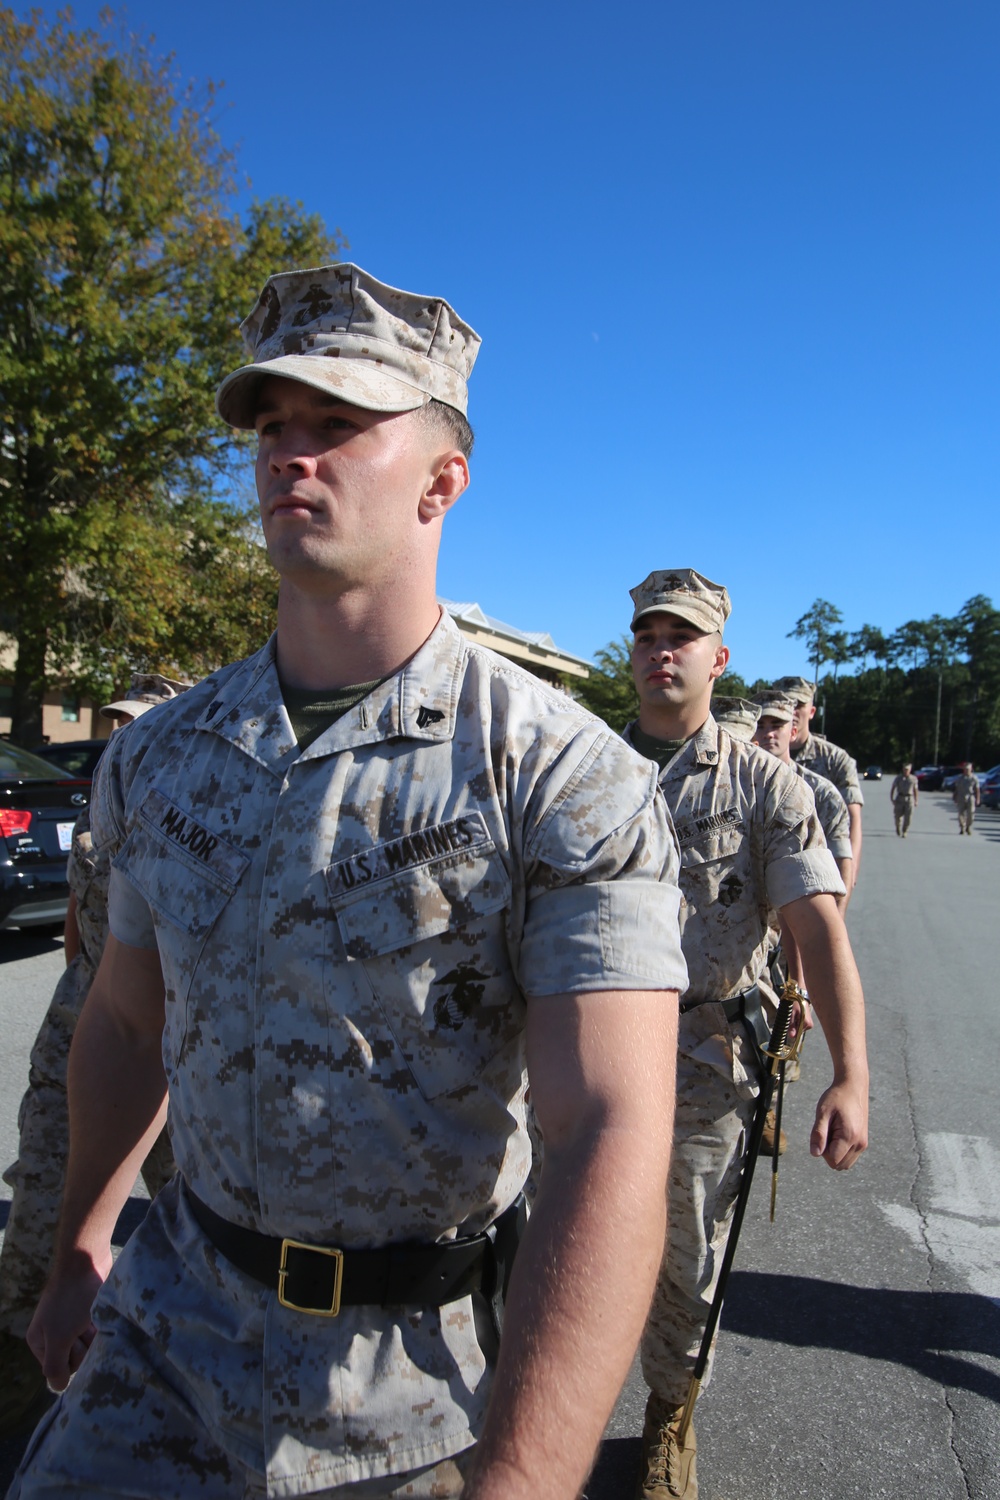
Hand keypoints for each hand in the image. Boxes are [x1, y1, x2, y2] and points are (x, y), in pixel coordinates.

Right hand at [26, 1253, 108, 1391]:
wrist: (86, 1260)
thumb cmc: (70, 1300)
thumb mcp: (58, 1338)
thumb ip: (55, 1367)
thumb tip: (58, 1388)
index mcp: (40, 1342)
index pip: (59, 1370)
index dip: (71, 1358)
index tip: (71, 1339)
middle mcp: (55, 1334)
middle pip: (77, 1358)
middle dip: (85, 1344)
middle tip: (83, 1324)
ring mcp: (73, 1322)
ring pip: (91, 1345)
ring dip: (96, 1333)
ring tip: (93, 1315)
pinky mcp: (89, 1313)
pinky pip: (99, 1330)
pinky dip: (102, 1324)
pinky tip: (101, 1312)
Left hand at [788, 998, 813, 1040]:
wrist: (801, 997)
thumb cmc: (795, 1004)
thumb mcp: (791, 1014)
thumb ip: (792, 1025)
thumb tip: (792, 1036)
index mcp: (806, 1023)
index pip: (797, 1034)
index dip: (791, 1030)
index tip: (788, 1024)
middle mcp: (810, 1025)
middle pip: (798, 1031)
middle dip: (793, 1026)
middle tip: (791, 1017)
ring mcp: (810, 1024)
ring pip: (799, 1029)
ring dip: (795, 1024)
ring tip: (794, 1015)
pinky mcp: (809, 1023)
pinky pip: (801, 1026)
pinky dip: (797, 1023)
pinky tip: (796, 1016)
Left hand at [810, 1081, 867, 1170]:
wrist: (853, 1086)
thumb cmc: (836, 1097)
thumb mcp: (822, 1112)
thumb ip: (818, 1134)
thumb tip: (815, 1154)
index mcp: (849, 1136)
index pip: (832, 1160)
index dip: (822, 1151)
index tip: (823, 1132)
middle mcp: (860, 1143)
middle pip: (839, 1165)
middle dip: (828, 1153)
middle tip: (828, 1131)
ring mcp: (863, 1144)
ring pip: (845, 1164)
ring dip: (835, 1152)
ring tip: (834, 1131)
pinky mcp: (863, 1142)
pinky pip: (850, 1157)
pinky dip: (842, 1150)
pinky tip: (839, 1133)